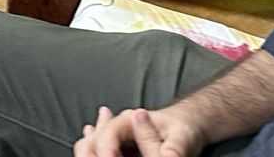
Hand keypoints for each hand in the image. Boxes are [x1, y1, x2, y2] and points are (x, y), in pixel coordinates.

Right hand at [75, 106, 205, 156]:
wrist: (184, 125)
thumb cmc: (184, 129)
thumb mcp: (183, 136)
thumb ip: (174, 147)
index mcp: (130, 119)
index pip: (109, 133)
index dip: (106, 150)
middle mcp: (118, 127)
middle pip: (94, 139)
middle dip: (92, 153)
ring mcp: (116, 138)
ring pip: (91, 145)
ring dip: (90, 153)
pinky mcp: (118, 150)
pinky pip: (98, 152)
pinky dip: (94, 155)